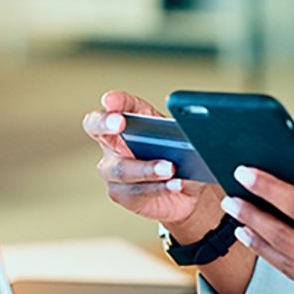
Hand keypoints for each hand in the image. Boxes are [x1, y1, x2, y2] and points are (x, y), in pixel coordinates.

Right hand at [82, 90, 215, 224]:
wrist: (187, 189)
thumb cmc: (181, 155)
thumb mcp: (187, 139)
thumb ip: (186, 132)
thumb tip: (195, 128)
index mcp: (131, 120)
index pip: (118, 105)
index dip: (115, 100)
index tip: (112, 100)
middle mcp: (114, 142)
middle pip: (98, 130)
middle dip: (105, 123)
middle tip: (119, 122)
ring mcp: (114, 169)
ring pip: (121, 168)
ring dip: (147, 168)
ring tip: (169, 168)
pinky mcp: (121, 193)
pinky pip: (136, 191)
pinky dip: (159, 187)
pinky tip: (175, 184)